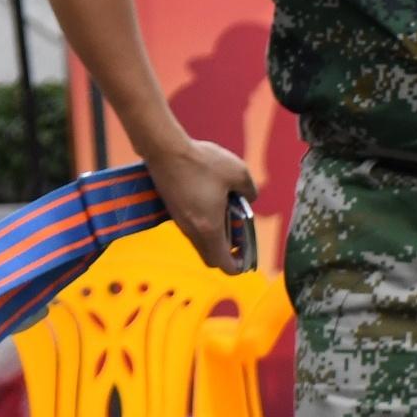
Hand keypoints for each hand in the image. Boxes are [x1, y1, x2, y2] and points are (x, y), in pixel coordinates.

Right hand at [144, 134, 257, 273]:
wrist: (165, 149)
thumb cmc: (202, 162)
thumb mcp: (239, 173)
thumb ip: (251, 191)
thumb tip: (249, 199)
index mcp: (209, 228)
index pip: (223, 264)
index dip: (238, 266)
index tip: (247, 256)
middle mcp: (192, 231)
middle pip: (211, 257)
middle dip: (228, 252)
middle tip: (240, 233)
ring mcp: (180, 222)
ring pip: (201, 243)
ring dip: (216, 236)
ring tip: (229, 212)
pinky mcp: (172, 211)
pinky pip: (192, 229)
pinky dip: (205, 224)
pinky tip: (212, 201)